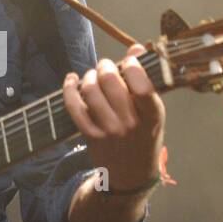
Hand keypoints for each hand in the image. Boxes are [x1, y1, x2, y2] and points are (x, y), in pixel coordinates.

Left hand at [61, 43, 165, 191]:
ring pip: (90, 90)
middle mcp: (131, 124)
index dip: (131, 65)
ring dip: (89, 76)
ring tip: (93, 76)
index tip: (129, 60)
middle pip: (110, 82)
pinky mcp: (91, 136)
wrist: (131, 174)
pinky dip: (69, 89)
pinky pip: (74, 107)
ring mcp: (109, 132)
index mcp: (152, 115)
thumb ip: (146, 80)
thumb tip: (136, 47)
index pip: (141, 85)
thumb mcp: (153, 112)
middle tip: (106, 66)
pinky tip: (72, 80)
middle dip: (105, 66)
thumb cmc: (144, 136)